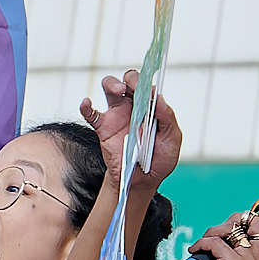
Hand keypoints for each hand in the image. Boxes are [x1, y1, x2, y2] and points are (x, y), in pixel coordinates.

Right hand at [78, 70, 180, 190]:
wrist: (141, 180)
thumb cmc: (159, 159)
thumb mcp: (172, 140)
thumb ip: (168, 118)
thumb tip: (159, 98)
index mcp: (151, 106)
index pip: (148, 85)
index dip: (148, 81)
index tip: (149, 87)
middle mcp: (134, 106)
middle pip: (128, 80)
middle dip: (131, 78)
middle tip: (133, 86)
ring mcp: (117, 115)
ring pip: (109, 89)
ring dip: (112, 84)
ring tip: (118, 90)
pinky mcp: (103, 128)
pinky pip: (91, 114)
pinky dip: (86, 106)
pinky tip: (87, 103)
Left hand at [187, 203, 258, 259]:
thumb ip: (241, 252)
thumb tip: (229, 230)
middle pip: (256, 222)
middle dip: (236, 218)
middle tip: (220, 229)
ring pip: (233, 227)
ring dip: (213, 231)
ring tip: (204, 243)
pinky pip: (214, 241)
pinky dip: (201, 243)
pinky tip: (196, 251)